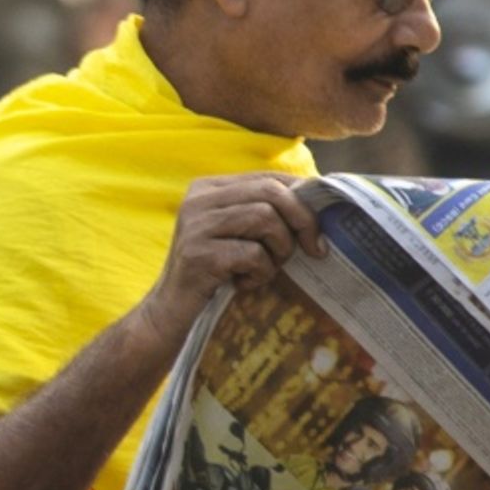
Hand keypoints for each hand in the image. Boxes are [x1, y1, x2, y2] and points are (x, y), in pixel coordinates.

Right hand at [132, 173, 320, 346]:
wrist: (170, 312)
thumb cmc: (214, 273)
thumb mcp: (237, 234)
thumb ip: (264, 212)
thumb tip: (318, 200)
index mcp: (208, 188)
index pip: (269, 177)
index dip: (303, 198)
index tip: (319, 229)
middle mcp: (198, 199)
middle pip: (270, 191)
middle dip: (302, 220)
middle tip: (313, 249)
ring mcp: (196, 226)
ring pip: (265, 218)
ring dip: (280, 249)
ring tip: (267, 268)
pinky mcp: (198, 254)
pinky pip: (253, 254)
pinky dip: (261, 272)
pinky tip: (246, 283)